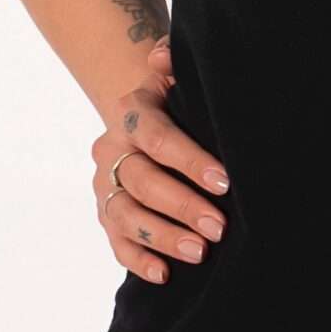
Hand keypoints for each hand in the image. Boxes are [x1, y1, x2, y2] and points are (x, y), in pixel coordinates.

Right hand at [93, 34, 230, 282]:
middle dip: (182, 205)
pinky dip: (138, 260)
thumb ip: (173, 65)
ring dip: (163, 236)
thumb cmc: (178, 101)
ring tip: (200, 253)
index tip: (224, 181)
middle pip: (142, 181)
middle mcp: (112, 148)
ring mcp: (105, 184)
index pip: (157, 137)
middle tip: (220, 226)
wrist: (144, 116)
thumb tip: (163, 57)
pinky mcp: (105, 215)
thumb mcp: (179, 79)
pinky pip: (116, 242)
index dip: (189, 161)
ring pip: (126, 215)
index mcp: (132, 112)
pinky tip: (165, 274)